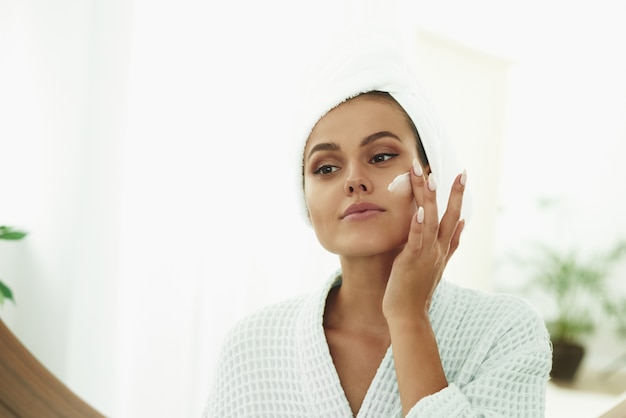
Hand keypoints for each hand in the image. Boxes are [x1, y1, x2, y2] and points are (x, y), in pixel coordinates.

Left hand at [382, 159, 465, 321]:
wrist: (409, 315)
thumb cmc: (417, 289)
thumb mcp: (436, 264)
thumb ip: (450, 243)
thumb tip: (462, 223)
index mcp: (443, 249)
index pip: (454, 217)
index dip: (459, 196)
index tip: (461, 175)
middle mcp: (438, 249)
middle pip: (449, 215)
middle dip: (453, 192)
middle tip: (458, 170)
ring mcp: (427, 254)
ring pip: (430, 220)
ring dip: (429, 198)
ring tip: (429, 176)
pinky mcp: (412, 261)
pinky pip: (416, 240)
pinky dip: (417, 225)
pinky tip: (416, 210)